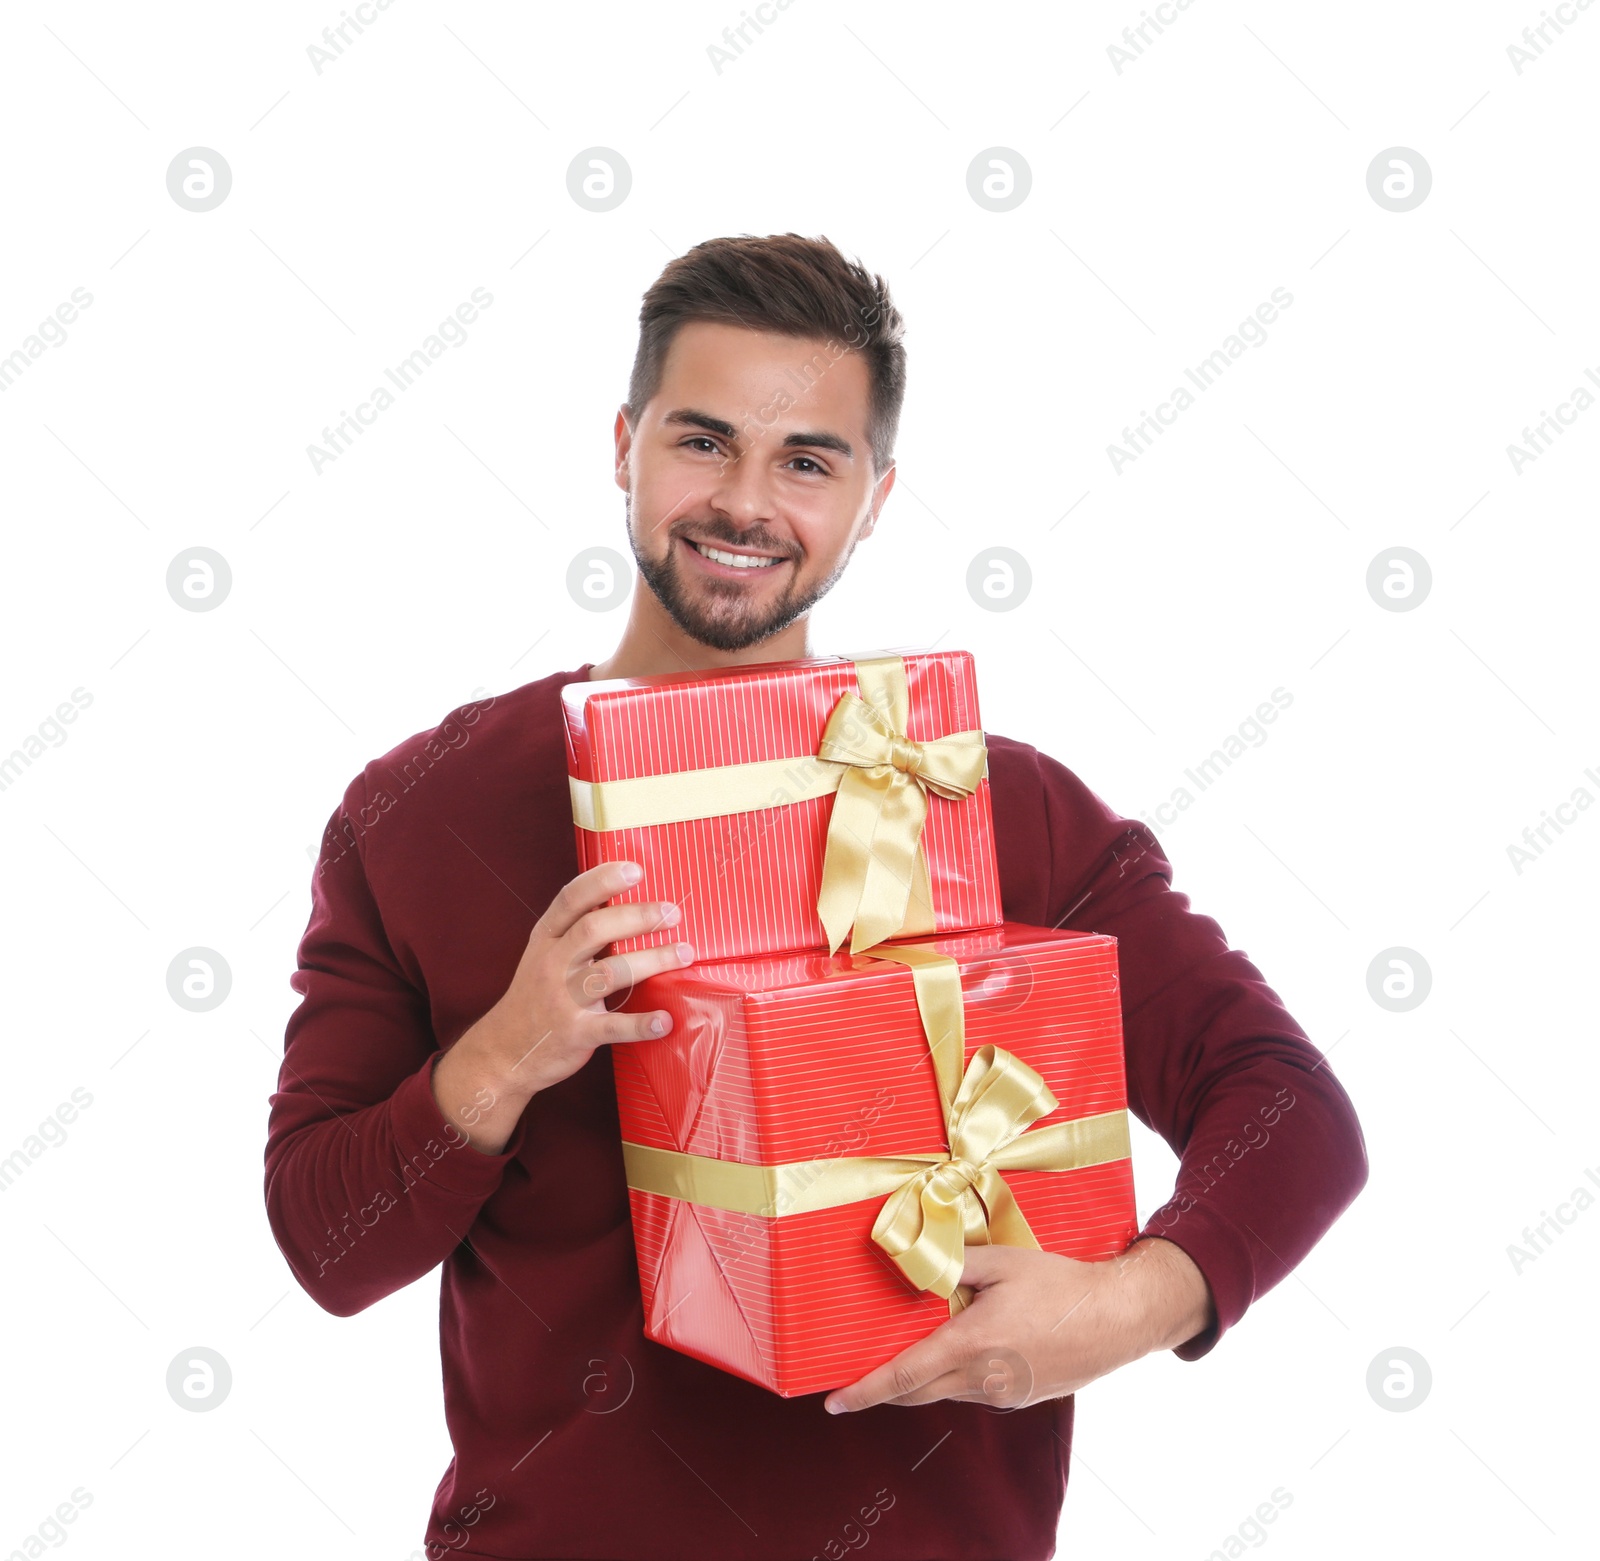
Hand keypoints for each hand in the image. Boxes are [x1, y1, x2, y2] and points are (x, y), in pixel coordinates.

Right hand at [432, 859, 693, 1150]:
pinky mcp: (576, 1034)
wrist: (504, 1052)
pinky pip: (613, 1027)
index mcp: (547, 939)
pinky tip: (666, 1020)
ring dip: (651, 961)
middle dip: (637, 917)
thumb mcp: (544, 954)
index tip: (635, 870)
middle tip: (672, 913)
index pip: (571, 899)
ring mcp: (563, 999)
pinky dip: (641, 1024)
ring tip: (685, 953)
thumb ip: (576, 929)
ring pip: (609, 973)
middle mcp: (552, 964)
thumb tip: (626, 899)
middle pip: (593, 930)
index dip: (602, 881)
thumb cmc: (535, 995)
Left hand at [821, 1236, 1214, 1413]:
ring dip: (925, 1376)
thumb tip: (922, 1265)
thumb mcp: (1004, 1262)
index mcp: (970, 1344)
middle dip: (884, 1388)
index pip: (904, 1376)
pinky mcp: (1019, 1396)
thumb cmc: (1061, 1286)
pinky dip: (958, 1374)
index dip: (865, 1391)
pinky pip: (974, 1389)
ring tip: (919, 1344)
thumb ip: (956, 1263)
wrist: (1117, 1319)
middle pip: (917, 1392)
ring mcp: (1001, 1392)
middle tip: (857, 1378)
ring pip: (946, 1390)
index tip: (834, 1402)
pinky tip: (969, 1344)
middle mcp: (981, 1378)